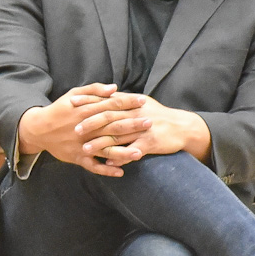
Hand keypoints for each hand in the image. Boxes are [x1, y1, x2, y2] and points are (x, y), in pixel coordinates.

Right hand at [17, 84, 150, 176]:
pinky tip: (121, 172)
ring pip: (106, 149)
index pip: (111, 105)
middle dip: (132, 124)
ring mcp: (82, 145)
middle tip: (150, 123)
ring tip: (141, 152)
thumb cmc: (59, 109)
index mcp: (86, 111)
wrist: (38, 129)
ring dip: (123, 152)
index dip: (127, 103)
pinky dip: (106, 170)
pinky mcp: (78, 157)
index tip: (143, 101)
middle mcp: (86, 128)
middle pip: (112, 126)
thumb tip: (114, 88)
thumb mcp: (73, 94)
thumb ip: (94, 90)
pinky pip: (93, 166)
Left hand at [80, 95, 210, 166]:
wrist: (183, 127)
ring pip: (118, 135)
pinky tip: (107, 162)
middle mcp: (136, 113)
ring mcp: (143, 128)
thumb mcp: (141, 103)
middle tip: (75, 129)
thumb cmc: (158, 115)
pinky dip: (120, 157)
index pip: (106, 99)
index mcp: (132, 103)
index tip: (71, 103)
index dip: (88, 101)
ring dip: (101, 143)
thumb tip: (105, 92)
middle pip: (110, 117)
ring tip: (86, 149)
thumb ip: (123, 100)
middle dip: (91, 123)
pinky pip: (132, 151)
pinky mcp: (150, 142)